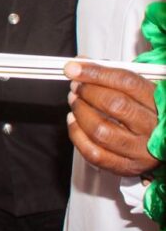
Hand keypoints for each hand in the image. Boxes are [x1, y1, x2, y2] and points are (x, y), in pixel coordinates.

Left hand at [65, 60, 158, 175]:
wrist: (164, 144)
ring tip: (74, 101)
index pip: (126, 82)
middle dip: (87, 92)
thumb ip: (110, 74)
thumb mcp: (139, 89)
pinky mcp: (127, 166)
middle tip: (76, 86)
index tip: (73, 68)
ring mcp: (140, 149)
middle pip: (114, 105)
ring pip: (101, 130)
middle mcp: (152, 127)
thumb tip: (79, 63)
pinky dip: (77, 135)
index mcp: (159, 102)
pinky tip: (74, 122)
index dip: (95, 73)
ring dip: (80, 112)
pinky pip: (95, 153)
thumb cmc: (149, 112)